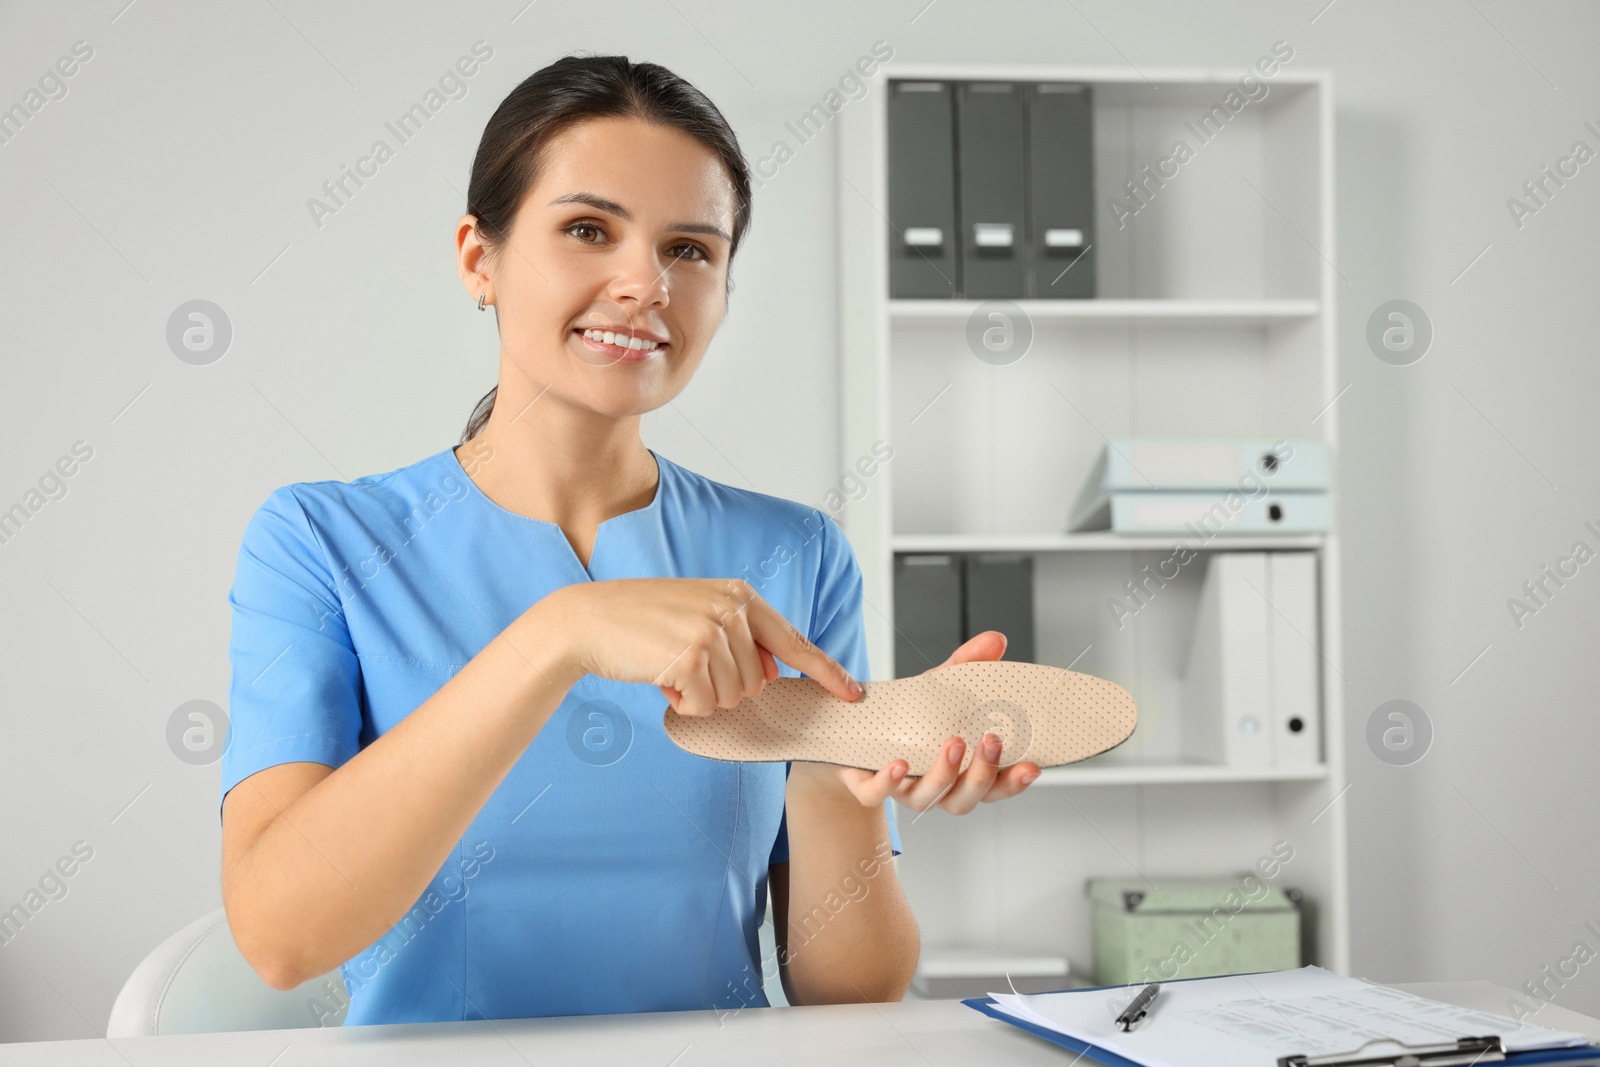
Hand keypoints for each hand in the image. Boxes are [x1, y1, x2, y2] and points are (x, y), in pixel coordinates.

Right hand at [536, 578, 860, 715]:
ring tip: (669, 666)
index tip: (854, 693)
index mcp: (739, 595)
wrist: (587, 620)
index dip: (827, 671)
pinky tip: (660, 677)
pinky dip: (683, 703)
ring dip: (701, 695)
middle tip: (684, 663)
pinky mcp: (691, 658)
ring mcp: (713, 632)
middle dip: (723, 685)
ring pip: (734, 697)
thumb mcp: (697, 615)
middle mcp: (732, 609)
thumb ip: (738, 637)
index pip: (795, 640)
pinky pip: (706, 706)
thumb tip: (770, 675)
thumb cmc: (640, 622)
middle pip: (758, 682)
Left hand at [788, 630, 1042, 814]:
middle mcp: (936, 788)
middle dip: (983, 773)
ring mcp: (903, 790)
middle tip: (992, 741)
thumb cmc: (906, 718)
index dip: (1014, 781)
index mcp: (960, 772)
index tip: (1032, 765)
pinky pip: (879, 794)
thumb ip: (967, 665)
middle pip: (967, 797)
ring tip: (954, 743)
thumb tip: (996, 640)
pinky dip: (889, 782)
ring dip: (945, 773)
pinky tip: (898, 764)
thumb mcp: (939, 688)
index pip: (995, 786)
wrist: (850, 733)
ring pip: (929, 798)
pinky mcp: (868, 787)